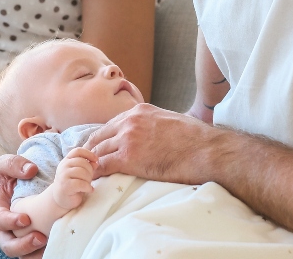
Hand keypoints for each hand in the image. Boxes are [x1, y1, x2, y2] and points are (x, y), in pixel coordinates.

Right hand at [0, 154, 47, 256]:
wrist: (26, 186)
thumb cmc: (14, 176)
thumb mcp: (8, 166)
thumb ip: (14, 163)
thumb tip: (30, 171)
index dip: (8, 221)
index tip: (25, 219)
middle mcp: (3, 229)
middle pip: (7, 245)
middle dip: (22, 245)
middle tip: (40, 238)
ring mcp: (16, 239)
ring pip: (20, 254)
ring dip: (33, 253)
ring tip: (49, 245)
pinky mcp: (29, 245)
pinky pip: (33, 255)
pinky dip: (42, 255)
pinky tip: (54, 248)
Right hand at [50, 148, 96, 209]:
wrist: (61, 199)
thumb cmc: (72, 184)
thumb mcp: (80, 173)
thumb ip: (87, 166)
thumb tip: (96, 162)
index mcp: (66, 160)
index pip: (78, 151)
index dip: (89, 154)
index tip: (96, 160)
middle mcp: (63, 166)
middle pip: (82, 162)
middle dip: (90, 171)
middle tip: (90, 179)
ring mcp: (63, 176)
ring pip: (82, 172)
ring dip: (89, 180)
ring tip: (88, 185)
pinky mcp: (65, 186)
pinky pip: (81, 183)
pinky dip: (88, 187)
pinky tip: (89, 190)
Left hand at [84, 103, 221, 183]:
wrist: (206, 151)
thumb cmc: (197, 139)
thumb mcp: (171, 120)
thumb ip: (155, 124)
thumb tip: (154, 134)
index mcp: (139, 111)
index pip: (111, 124)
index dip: (103, 138)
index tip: (98, 148)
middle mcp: (129, 121)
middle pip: (99, 136)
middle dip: (92, 150)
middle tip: (86, 163)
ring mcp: (127, 138)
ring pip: (98, 151)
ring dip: (92, 164)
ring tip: (87, 175)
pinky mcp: (128, 157)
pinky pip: (103, 166)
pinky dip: (96, 174)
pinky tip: (94, 181)